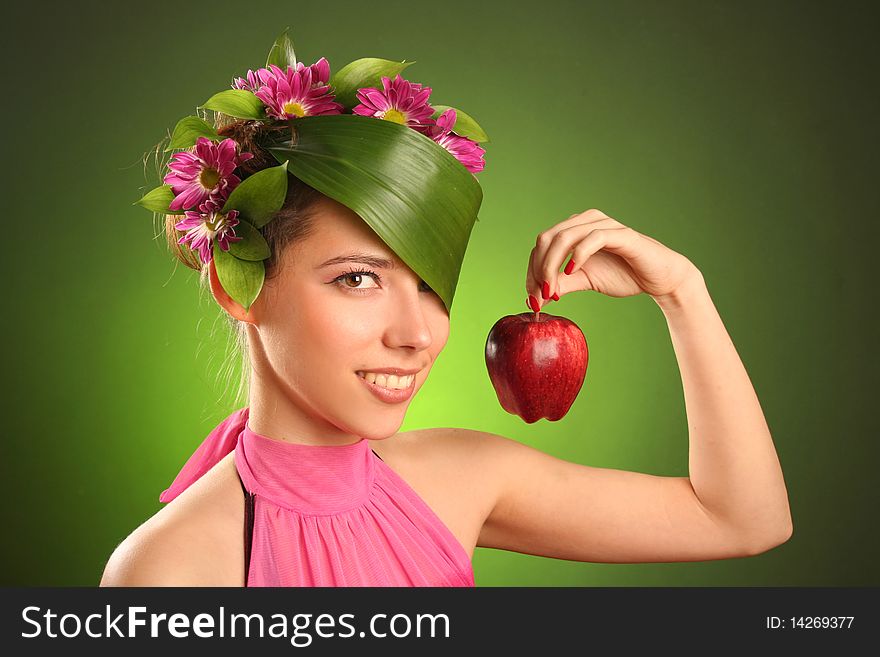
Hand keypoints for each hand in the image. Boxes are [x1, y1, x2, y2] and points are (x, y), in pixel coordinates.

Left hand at [526, 209, 698, 309]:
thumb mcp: (584, 281)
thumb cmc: (623, 274)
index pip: (541, 245)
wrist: (659, 278)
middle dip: (538, 269)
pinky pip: (593, 238)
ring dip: (552, 265)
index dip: (532, 271)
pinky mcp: (621, 234)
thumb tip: (535, 297)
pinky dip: (577, 255)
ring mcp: (604, 225)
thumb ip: (560, 284)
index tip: (533, 297)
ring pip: (564, 237)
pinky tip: (571, 271)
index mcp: (575, 229)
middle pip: (547, 239)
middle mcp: (586, 221)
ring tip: (552, 289)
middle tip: (540, 296)